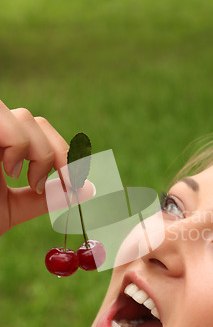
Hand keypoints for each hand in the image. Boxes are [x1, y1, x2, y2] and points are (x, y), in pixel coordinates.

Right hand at [0, 100, 68, 235]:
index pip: (39, 133)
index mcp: (0, 150)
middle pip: (34, 121)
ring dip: (37, 152)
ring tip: (28, 181)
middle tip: (66, 184)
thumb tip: (89, 189)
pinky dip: (16, 142)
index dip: (64, 154)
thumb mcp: (12, 209)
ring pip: (22, 116)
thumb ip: (46, 198)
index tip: (75, 184)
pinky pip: (1, 119)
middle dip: (59, 153)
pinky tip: (8, 169)